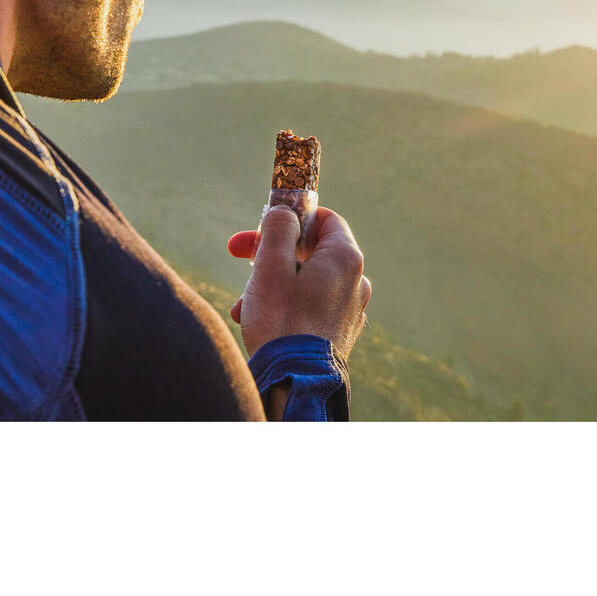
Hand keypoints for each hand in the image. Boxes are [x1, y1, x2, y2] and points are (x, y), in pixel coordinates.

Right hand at [226, 205, 370, 360]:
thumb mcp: (271, 264)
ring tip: (245, 302)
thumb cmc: (282, 320)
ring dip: (272, 282)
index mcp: (345, 258)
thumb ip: (277, 228)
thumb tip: (284, 213)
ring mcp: (350, 309)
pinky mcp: (339, 332)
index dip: (292, 216)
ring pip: (306, 280)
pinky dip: (285, 305)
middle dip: (272, 252)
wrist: (295, 382)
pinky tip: (258, 319)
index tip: (265, 224)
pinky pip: (310, 305)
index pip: (325, 219)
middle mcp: (356, 281)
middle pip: (311, 250)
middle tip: (240, 255)